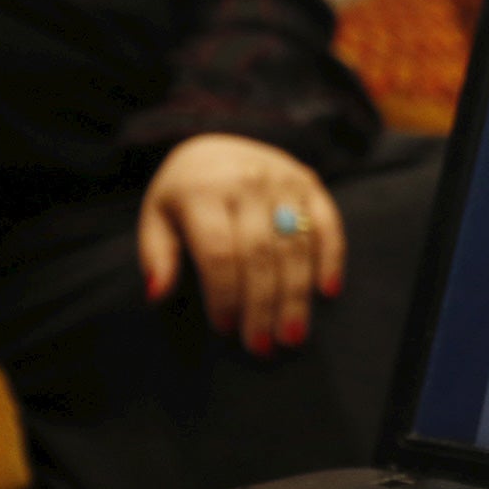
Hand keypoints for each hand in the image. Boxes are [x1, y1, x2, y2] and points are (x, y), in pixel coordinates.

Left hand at [138, 134, 344, 356]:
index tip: (225, 328)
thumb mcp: (157, 216)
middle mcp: (246, 181)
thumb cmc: (184, 193)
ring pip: (295, 245)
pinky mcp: (308, 181)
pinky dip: (331, 258)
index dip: (224, 295)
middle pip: (261, 254)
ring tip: (292, 335)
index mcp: (203, 190)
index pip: (219, 252)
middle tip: (263, 346)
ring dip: (296, 295)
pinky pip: (328, 223)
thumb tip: (158, 294)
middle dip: (262, 306)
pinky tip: (327, 292)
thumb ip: (156, 254)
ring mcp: (282, 179)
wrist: (216, 143)